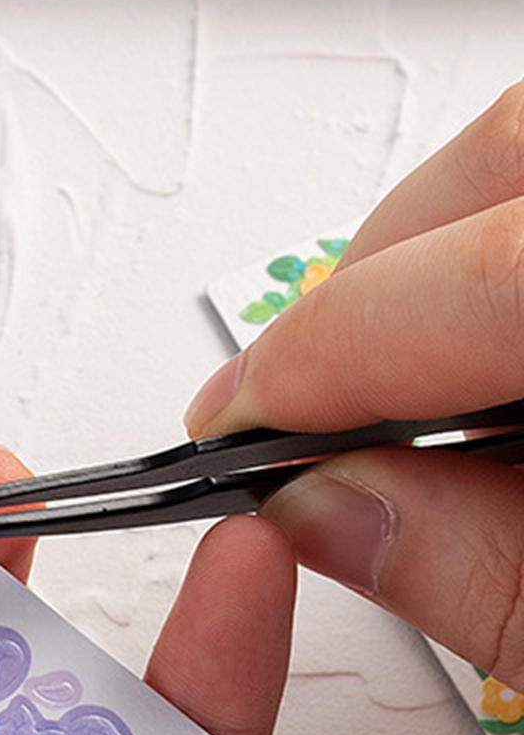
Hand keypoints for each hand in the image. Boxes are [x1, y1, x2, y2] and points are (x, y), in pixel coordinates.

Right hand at [185, 80, 523, 683]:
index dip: (323, 359)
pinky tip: (489, 349)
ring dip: (434, 258)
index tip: (238, 430)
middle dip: (365, 280)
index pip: (481, 281)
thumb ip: (488, 573)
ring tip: (388, 383)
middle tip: (288, 400)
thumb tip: (330, 508)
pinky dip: (499, 252)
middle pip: (507, 161)